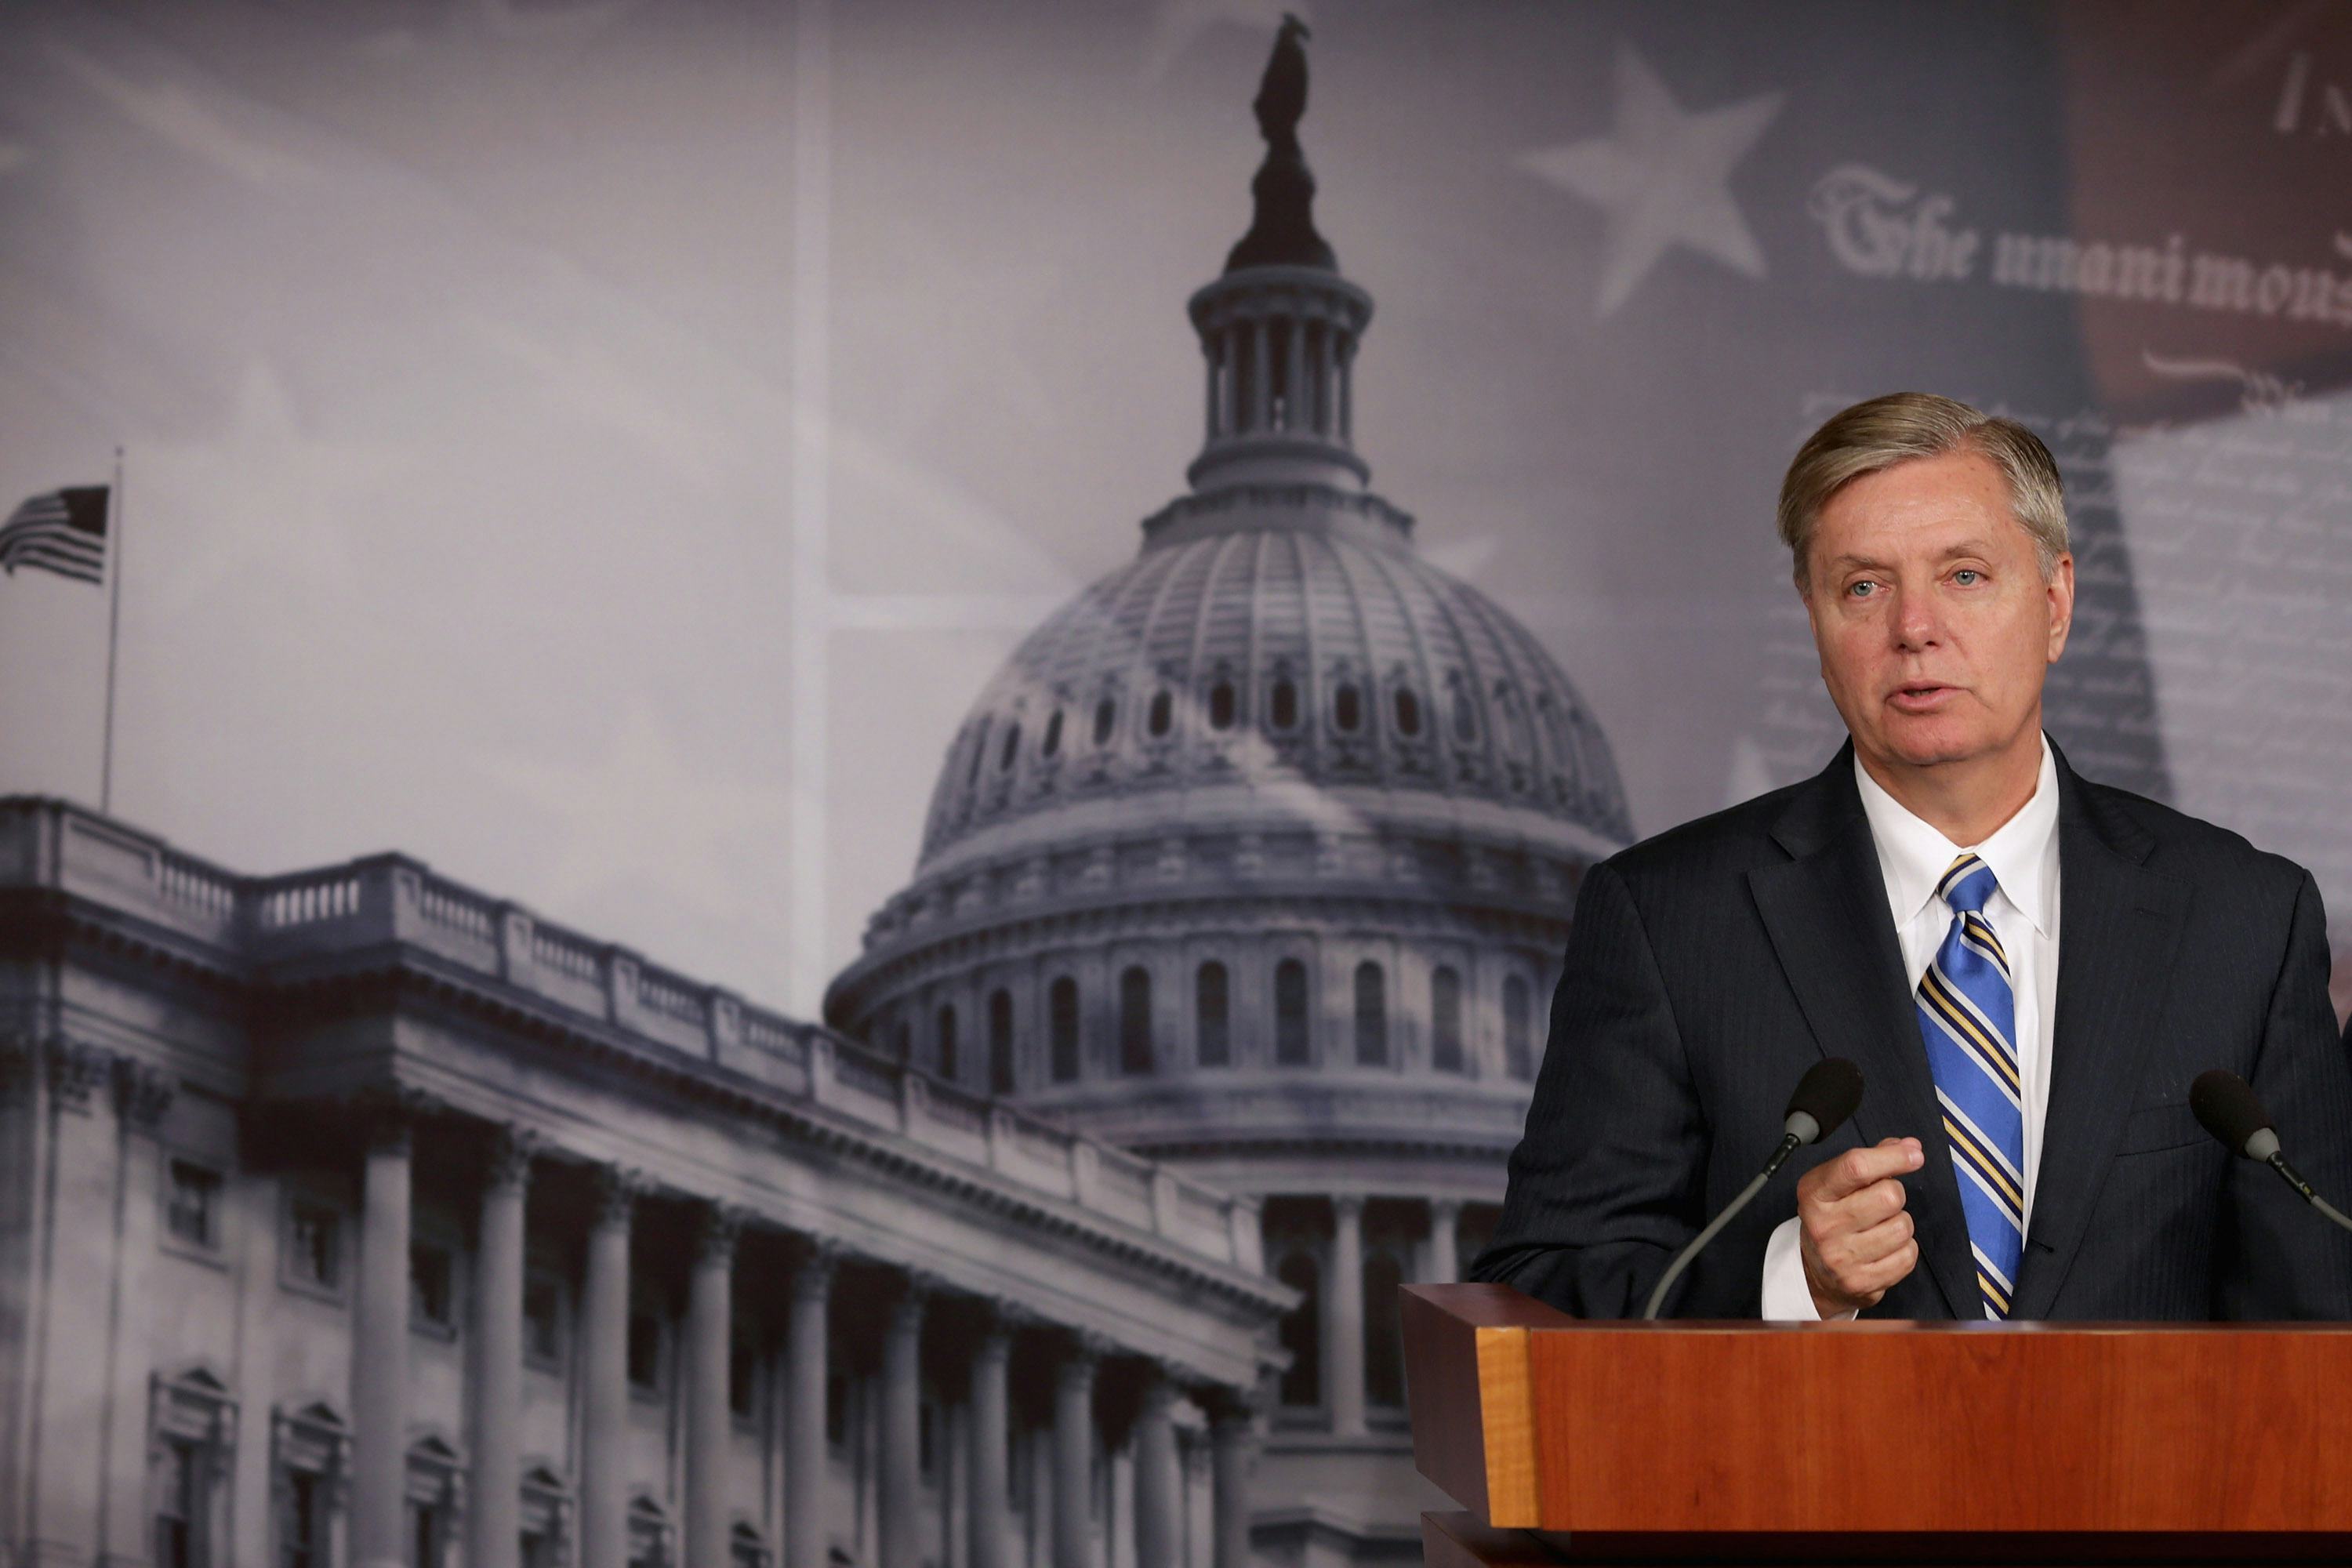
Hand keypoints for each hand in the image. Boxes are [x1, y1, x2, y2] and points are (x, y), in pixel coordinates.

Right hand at [1796, 1135, 1923, 1316]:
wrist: (1815, 1272)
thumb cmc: (1834, 1218)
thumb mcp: (1839, 1183)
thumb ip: (1873, 1160)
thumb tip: (1911, 1147)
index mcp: (1815, 1193)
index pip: (1856, 1167)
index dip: (1892, 1157)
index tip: (1914, 1155)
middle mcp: (1823, 1225)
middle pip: (1888, 1197)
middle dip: (1895, 1194)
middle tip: (1883, 1202)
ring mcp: (1841, 1257)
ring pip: (1902, 1227)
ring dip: (1901, 1223)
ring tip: (1882, 1227)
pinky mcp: (1861, 1282)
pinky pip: (1907, 1256)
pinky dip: (1905, 1249)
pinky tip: (1886, 1248)